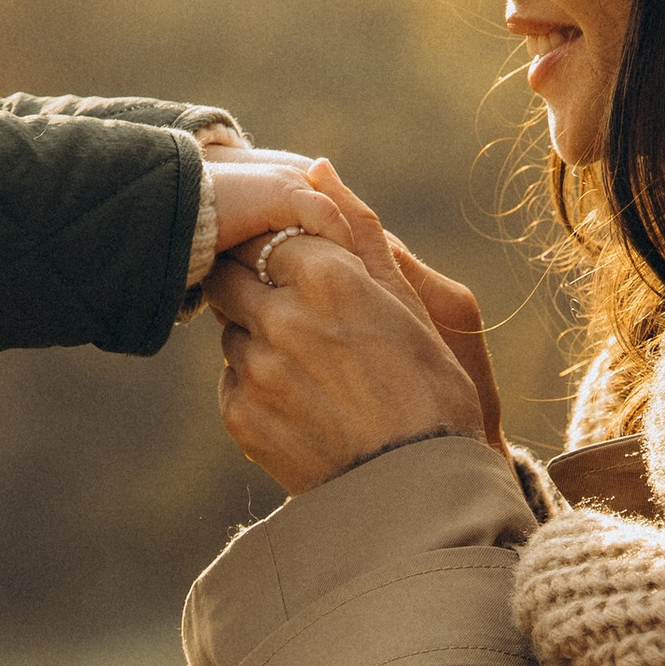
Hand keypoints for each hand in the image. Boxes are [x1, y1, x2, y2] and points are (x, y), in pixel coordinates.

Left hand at [211, 159, 496, 494]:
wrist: (419, 496)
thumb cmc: (434, 393)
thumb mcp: (415, 302)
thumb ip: (358, 230)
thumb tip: (318, 169)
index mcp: (329, 277)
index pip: (269, 233)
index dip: (284, 249)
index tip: (305, 271)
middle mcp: (280, 317)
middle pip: (233, 272)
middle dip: (257, 283)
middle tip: (300, 315)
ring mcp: (254, 369)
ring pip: (230, 328)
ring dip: (257, 335)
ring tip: (312, 370)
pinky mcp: (239, 417)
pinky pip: (230, 379)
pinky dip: (255, 384)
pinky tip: (303, 404)